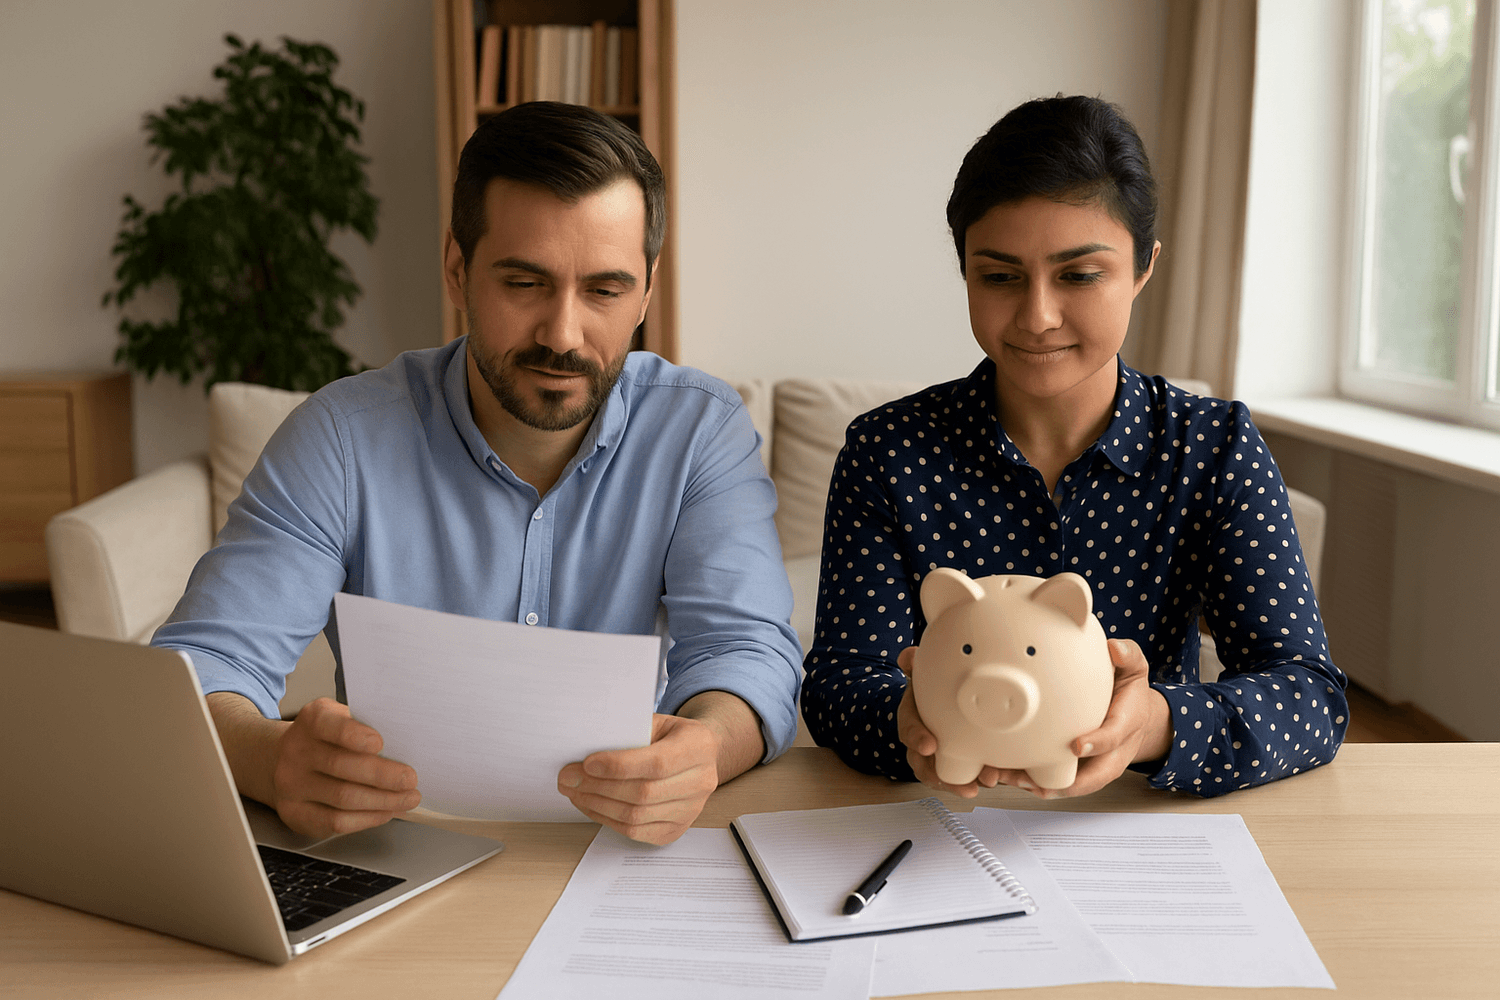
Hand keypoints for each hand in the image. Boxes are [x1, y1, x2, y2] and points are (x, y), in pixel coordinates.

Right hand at [267, 697, 420, 836]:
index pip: (328, 725)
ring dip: (383, 800)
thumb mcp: (343, 719)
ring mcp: (292, 785)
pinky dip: (367, 818)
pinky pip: (335, 821)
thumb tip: (406, 746)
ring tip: (408, 798)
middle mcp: (296, 751)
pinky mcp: (296, 814)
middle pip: (340, 765)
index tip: (379, 743)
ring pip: (342, 797)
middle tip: (410, 779)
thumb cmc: (328, 739)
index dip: (353, 735)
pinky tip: (386, 811)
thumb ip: (367, 727)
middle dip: (382, 775)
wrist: (283, 760)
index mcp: (312, 720)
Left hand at [557, 712, 721, 844]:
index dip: (619, 766)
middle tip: (568, 778)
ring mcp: (691, 810)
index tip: (587, 764)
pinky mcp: (676, 829)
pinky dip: (607, 819)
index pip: (657, 763)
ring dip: (597, 805)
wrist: (698, 756)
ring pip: (637, 816)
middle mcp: (702, 781)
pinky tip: (590, 804)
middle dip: (599, 787)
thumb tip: (586, 750)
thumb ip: (628, 733)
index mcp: (698, 746)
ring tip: (574, 791)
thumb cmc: (669, 736)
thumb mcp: (656, 722)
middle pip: (644, 793)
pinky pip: (636, 832)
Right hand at [896, 647, 1001, 797]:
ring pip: (953, 778)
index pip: (909, 731)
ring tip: (991, 780)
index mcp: (913, 721)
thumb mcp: (922, 676)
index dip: (917, 739)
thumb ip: (916, 665)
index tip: (928, 745)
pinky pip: (977, 776)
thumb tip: (908, 656)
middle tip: (966, 784)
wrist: (938, 702)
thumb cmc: (930, 693)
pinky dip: (994, 779)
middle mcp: (927, 746)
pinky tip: (1011, 779)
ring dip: (972, 783)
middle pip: (929, 768)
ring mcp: (946, 759)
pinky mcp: (969, 764)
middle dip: (947, 779)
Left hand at [993, 639, 1170, 798]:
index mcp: (1126, 726)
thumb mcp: (1134, 669)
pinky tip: (1008, 776)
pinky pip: (1059, 782)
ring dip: (1039, 786)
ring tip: (1009, 779)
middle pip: (1092, 777)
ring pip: (1072, 785)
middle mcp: (1112, 753)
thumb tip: (1115, 648)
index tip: (1076, 746)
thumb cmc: (1129, 693)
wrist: (1137, 717)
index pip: (1113, 737)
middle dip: (1063, 783)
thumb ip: (1128, 656)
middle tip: (1032, 780)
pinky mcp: (1079, 770)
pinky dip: (1034, 783)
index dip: (1096, 744)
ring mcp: (1095, 765)